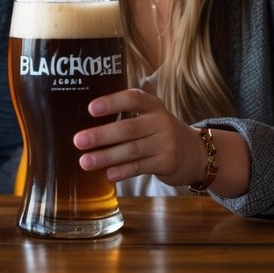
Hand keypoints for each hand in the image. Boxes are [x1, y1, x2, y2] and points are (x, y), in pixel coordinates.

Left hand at [72, 88, 201, 187]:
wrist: (195, 153)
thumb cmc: (159, 132)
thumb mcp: (150, 117)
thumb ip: (126, 117)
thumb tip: (86, 126)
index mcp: (153, 106)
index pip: (133, 98)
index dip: (112, 102)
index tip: (91, 109)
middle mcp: (160, 122)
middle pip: (128, 128)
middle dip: (101, 135)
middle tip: (78, 140)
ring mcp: (165, 143)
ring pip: (131, 150)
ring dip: (106, 157)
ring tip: (85, 161)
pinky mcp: (166, 163)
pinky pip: (140, 167)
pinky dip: (123, 171)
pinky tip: (108, 174)